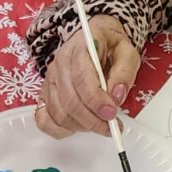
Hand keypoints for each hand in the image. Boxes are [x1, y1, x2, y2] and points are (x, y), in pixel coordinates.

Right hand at [37, 12, 142, 135]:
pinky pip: (44, 120)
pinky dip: (59, 130)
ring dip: (80, 126)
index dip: (96, 101)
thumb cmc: (110, 48)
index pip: (81, 78)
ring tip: (100, 125)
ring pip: (58, 113)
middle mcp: (60, 64)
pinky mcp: (45, 95)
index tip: (111, 113)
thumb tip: (117, 97)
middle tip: (110, 126)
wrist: (95, 41)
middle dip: (91, 120)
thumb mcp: (127, 53)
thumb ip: (124, 73)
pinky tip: (78, 127)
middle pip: (69, 100)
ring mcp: (50, 80)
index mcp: (80, 48)